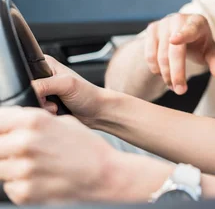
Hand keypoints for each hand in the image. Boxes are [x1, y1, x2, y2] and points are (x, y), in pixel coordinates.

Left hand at [0, 107, 119, 203]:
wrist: (105, 174)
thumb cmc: (88, 148)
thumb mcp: (64, 122)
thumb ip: (34, 121)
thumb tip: (12, 121)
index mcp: (33, 121)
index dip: (2, 126)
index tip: (5, 131)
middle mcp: (24, 143)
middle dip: (5, 147)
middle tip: (21, 150)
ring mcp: (22, 170)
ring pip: (0, 167)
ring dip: (11, 166)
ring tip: (34, 165)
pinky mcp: (24, 192)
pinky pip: (9, 186)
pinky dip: (20, 183)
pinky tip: (40, 178)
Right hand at [32, 55, 106, 125]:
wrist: (97, 112)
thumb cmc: (88, 94)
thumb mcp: (66, 84)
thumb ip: (44, 85)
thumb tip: (28, 89)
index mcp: (45, 64)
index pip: (24, 71)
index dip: (29, 84)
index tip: (40, 92)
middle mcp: (42, 77)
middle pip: (25, 89)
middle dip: (36, 99)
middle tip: (50, 100)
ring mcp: (42, 92)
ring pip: (28, 102)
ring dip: (41, 108)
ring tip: (55, 107)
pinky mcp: (43, 105)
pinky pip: (34, 111)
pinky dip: (43, 114)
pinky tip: (55, 112)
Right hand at [145, 13, 214, 94]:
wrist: (183, 32)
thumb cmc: (200, 44)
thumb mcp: (211, 53)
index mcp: (197, 22)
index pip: (190, 29)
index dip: (182, 35)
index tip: (174, 40)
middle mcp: (178, 19)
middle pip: (174, 50)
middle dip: (177, 73)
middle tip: (181, 91)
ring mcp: (163, 23)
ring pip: (160, 55)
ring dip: (166, 75)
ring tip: (174, 86)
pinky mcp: (152, 29)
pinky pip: (149, 54)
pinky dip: (156, 68)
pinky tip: (164, 75)